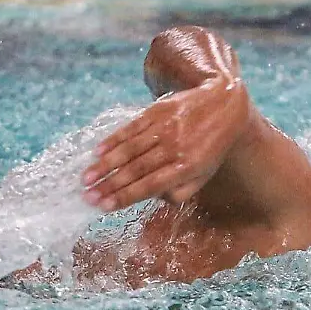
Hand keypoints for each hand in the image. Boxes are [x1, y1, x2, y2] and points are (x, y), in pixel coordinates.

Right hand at [81, 78, 248, 211]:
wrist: (224, 103)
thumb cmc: (212, 146)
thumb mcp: (204, 174)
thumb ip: (179, 191)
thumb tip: (151, 197)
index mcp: (187, 167)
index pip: (150, 185)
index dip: (125, 196)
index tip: (103, 206)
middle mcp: (174, 148)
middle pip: (136, 170)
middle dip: (109, 185)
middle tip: (87, 196)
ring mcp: (164, 128)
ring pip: (130, 149)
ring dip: (105, 164)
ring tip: (86, 178)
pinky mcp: (157, 111)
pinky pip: (132, 128)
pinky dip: (114, 140)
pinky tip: (98, 151)